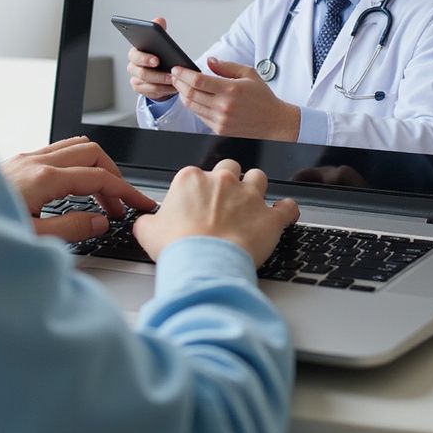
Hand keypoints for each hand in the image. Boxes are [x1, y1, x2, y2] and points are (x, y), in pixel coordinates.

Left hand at [0, 136, 156, 241]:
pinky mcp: (16, 163)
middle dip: (114, 175)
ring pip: (75, 147)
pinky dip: (77, 164)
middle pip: (92, 153)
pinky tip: (74, 187)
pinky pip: (57, 151)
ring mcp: (24, 159)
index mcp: (44, 179)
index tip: (140, 205)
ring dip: (96, 167)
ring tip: (103, 196)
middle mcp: (35, 162)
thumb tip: (102, 220)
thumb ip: (72, 227)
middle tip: (121, 204)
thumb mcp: (32, 238)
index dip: (125, 192)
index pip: (98, 178)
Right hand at [125, 16, 176, 99]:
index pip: (135, 55)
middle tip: (170, 73)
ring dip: (163, 82)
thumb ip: (158, 30)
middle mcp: (133, 66)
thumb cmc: (158, 52)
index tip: (157, 60)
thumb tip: (160, 20)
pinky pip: (152, 92)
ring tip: (175, 80)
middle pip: (140, 72)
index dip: (145, 58)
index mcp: (135, 52)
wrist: (158, 69)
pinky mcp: (142, 90)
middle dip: (156, 73)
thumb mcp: (159, 41)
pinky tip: (174, 87)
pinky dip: (164, 90)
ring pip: (147, 84)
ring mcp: (136, 79)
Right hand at [133, 158, 299, 265]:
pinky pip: (287, 207)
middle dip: (229, 180)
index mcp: (192, 179)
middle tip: (225, 200)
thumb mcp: (148, 232)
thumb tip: (145, 223)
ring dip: (256, 188)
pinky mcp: (270, 217)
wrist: (204, 264)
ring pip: (258, 177)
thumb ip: (147, 221)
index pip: (198, 173)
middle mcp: (222, 181)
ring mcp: (249, 196)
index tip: (199, 203)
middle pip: (230, 168)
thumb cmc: (178, 247)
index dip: (200, 189)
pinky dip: (287, 210)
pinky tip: (285, 213)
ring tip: (253, 203)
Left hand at [170, 57, 301, 140]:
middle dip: (178, 83)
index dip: (183, 74)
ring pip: (192, 106)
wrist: (274, 123)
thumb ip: (227, 66)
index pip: (198, 81)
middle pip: (190, 94)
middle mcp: (223, 106)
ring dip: (183, 94)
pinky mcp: (219, 130)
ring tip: (181, 85)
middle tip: (174, 76)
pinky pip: (199, 116)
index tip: (177, 69)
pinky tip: (193, 97)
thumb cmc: (262, 97)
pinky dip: (193, 105)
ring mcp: (220, 120)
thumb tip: (209, 61)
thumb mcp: (249, 74)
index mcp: (231, 89)